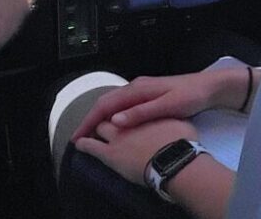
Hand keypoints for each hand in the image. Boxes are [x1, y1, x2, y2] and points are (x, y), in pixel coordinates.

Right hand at [71, 69, 243, 140]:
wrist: (211, 87)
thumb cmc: (191, 96)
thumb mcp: (168, 106)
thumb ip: (141, 113)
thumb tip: (114, 121)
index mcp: (138, 89)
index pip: (105, 105)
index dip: (89, 121)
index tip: (77, 137)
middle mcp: (137, 87)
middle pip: (106, 102)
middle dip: (90, 120)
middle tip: (79, 139)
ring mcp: (143, 90)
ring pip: (114, 104)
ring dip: (100, 118)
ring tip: (91, 135)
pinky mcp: (149, 96)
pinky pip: (123, 106)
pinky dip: (112, 116)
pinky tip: (113, 127)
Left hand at [74, 117, 198, 186]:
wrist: (175, 158)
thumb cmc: (181, 139)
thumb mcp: (178, 119)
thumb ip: (165, 116)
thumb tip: (165, 116)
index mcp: (143, 106)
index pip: (122, 102)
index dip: (117, 106)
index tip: (115, 111)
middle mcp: (127, 117)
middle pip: (109, 111)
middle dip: (104, 115)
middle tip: (102, 121)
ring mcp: (118, 135)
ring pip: (100, 127)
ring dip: (94, 127)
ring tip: (91, 132)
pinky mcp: (111, 153)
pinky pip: (91, 146)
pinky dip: (84, 143)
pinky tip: (79, 143)